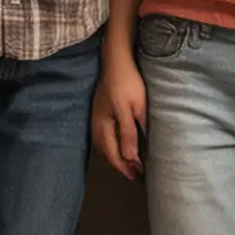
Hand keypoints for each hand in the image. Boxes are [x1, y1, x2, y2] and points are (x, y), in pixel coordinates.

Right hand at [92, 46, 146, 179]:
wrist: (116, 60)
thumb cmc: (128, 82)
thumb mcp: (135, 108)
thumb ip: (131, 134)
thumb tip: (131, 158)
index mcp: (107, 124)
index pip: (115, 153)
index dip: (126, 166)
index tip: (138, 174)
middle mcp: (98, 123)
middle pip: (106, 152)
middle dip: (120, 165)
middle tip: (134, 174)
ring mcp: (95, 116)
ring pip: (102, 145)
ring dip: (113, 157)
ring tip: (126, 163)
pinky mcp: (97, 110)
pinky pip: (100, 136)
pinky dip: (108, 146)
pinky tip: (115, 145)